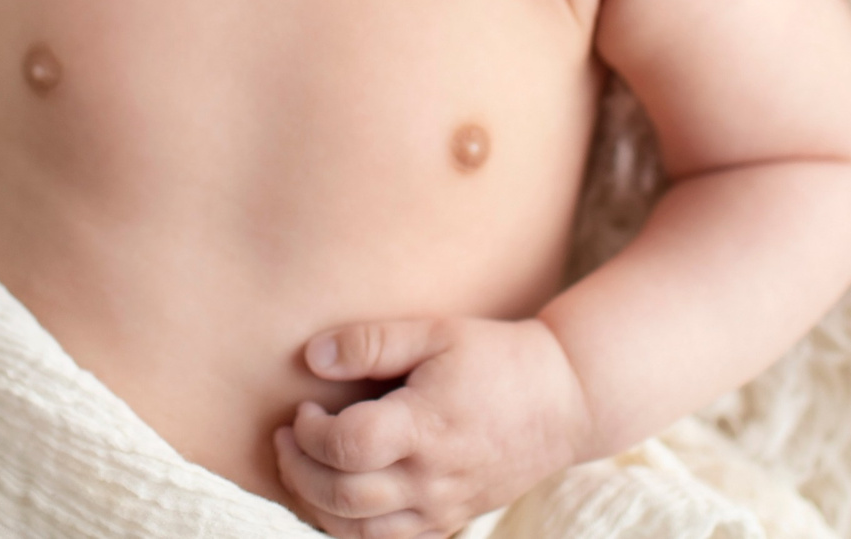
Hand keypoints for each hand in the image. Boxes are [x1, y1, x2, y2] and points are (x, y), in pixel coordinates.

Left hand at [272, 317, 596, 538]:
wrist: (564, 402)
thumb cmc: (496, 359)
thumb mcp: (437, 331)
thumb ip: (372, 342)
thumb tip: (313, 356)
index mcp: (428, 426)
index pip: (349, 446)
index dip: (310, 432)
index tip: (303, 408)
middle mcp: (433, 478)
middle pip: (344, 496)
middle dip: (298, 470)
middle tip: (286, 438)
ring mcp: (443, 508)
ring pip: (359, 534)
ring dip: (315, 506)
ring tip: (302, 468)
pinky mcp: (450, 523)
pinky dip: (350, 530)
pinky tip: (335, 497)